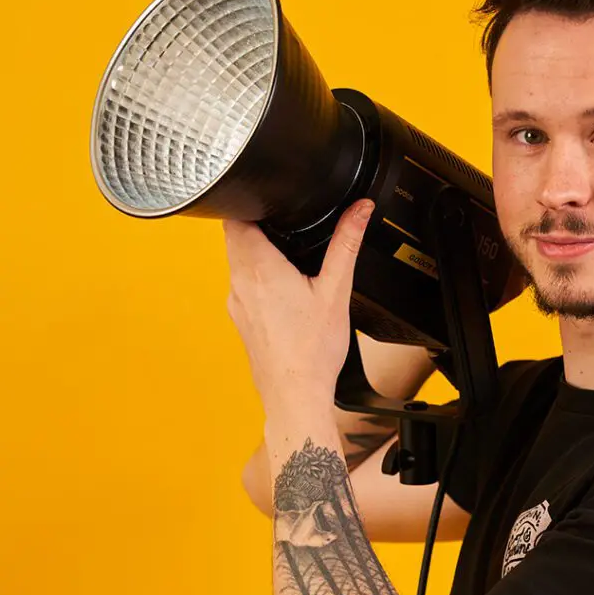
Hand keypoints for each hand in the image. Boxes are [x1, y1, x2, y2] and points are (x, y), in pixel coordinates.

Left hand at [223, 200, 373, 416]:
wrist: (296, 394)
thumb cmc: (312, 350)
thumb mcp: (336, 290)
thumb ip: (346, 244)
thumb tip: (358, 210)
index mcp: (259, 267)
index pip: (235, 215)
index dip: (250, 201)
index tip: (272, 200)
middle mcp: (239, 282)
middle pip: (235, 235)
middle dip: (260, 225)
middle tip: (288, 225)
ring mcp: (236, 301)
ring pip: (237, 260)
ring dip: (258, 253)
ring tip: (290, 258)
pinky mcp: (240, 318)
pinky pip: (243, 285)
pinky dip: (259, 279)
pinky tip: (286, 293)